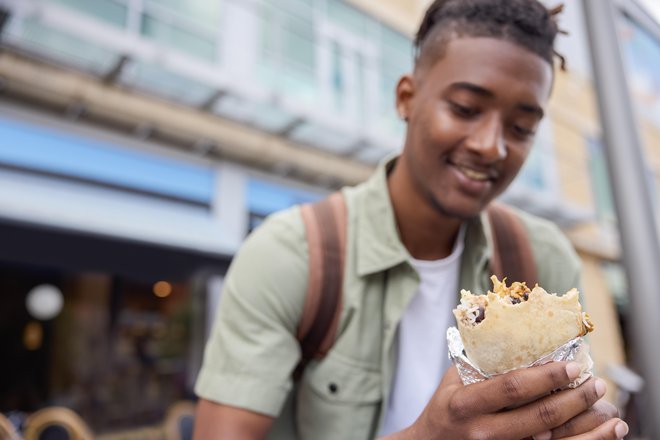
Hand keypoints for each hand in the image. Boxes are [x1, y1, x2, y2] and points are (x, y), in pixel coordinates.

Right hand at [404, 362, 627, 439]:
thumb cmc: (444, 408)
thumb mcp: (454, 381)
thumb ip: (482, 363)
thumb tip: (522, 333)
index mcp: (466, 404)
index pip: (512, 388)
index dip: (546, 376)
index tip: (573, 364)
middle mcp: (483, 432)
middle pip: (538, 418)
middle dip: (573, 399)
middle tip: (595, 384)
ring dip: (586, 429)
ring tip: (609, 413)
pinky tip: (599, 436)